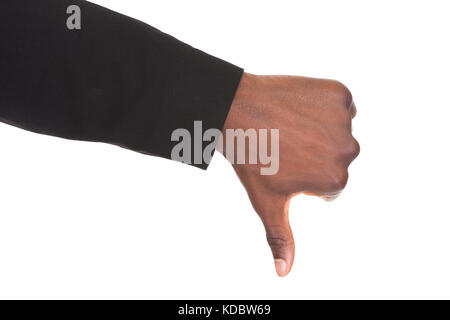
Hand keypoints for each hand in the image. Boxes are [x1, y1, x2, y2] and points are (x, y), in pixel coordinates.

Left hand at [219, 73, 358, 276]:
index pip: (329, 185)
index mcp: (334, 180)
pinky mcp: (339, 93)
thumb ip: (281, 237)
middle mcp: (347, 150)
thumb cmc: (250, 158)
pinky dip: (324, 107)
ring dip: (320, 130)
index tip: (284, 164)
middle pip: (337, 159)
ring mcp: (344, 119)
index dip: (304, 176)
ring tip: (290, 127)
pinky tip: (299, 108)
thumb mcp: (266, 201)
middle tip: (285, 145)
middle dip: (316, 155)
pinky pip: (340, 106)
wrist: (235, 109)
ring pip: (338, 132)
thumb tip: (283, 273)